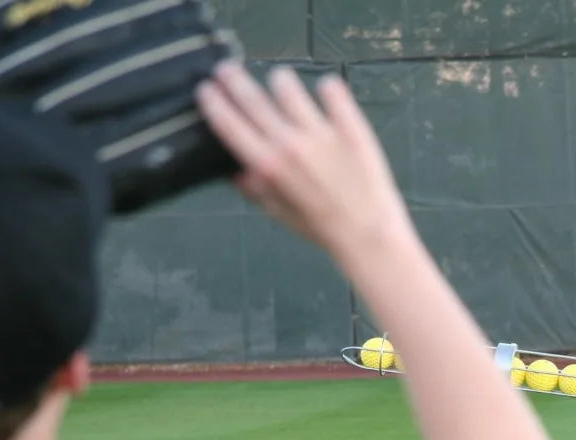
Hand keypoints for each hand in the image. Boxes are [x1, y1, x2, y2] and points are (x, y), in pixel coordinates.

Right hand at [196, 62, 412, 261]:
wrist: (368, 233)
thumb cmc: (322, 228)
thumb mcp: (281, 215)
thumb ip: (256, 190)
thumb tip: (235, 171)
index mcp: (268, 166)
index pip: (229, 123)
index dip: (213, 102)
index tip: (206, 89)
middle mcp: (290, 143)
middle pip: (252, 97)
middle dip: (233, 79)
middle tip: (227, 70)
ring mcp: (320, 131)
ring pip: (287, 86)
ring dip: (280, 83)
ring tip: (282, 85)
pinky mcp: (349, 125)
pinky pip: (332, 89)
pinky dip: (327, 88)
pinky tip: (327, 93)